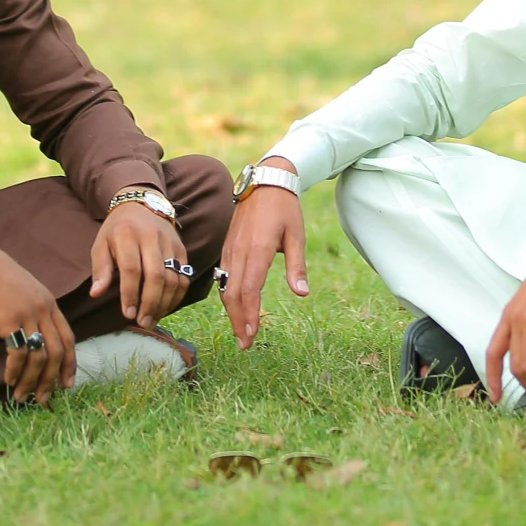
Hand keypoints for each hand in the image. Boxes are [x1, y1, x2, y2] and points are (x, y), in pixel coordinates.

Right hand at [0, 232, 76, 406]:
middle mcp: (44, 308)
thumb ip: (34, 312)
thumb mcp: (24, 292)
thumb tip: (36, 340)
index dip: (70, 364)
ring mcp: (28, 314)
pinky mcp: (9, 320)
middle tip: (43, 400)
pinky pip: (18, 354)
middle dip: (52, 380)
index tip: (66, 385)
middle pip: (57, 352)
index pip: (69, 338)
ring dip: (31, 381)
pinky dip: (14, 371)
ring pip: (39, 357)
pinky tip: (8, 379)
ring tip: (21, 396)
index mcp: (50, 302)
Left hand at [88, 199, 191, 327]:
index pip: (131, 268)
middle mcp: (151, 237)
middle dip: (150, 303)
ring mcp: (169, 243)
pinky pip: (184, 276)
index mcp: (127, 235)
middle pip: (156, 275)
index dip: (130, 294)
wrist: (141, 205)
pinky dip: (177, 296)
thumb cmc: (117, 230)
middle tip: (143, 322)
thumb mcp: (101, 244)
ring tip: (153, 319)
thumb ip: (100, 270)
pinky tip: (166, 308)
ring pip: (173, 278)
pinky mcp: (181, 248)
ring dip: (164, 303)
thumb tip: (96, 294)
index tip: (128, 314)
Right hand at [219, 159, 307, 350]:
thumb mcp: (296, 235)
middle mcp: (240, 250)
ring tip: (240, 332)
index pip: (249, 289)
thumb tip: (302, 294)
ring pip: (225, 286)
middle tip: (245, 344)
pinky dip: (227, 295)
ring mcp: (231, 247)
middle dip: (238, 321)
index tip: (252, 335)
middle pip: (233, 293)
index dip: (250, 314)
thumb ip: (297, 266)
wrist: (266, 181)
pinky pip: (223, 275)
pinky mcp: (228, 245)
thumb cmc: (285, 208)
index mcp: (258, 248)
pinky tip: (234, 307)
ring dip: (232, 311)